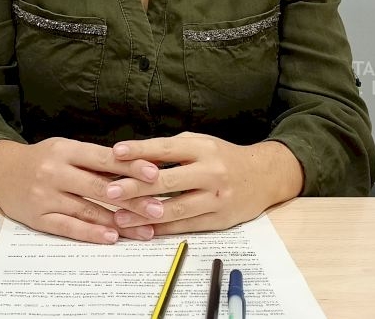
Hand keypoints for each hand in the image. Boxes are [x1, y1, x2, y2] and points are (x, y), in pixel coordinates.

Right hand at [0, 137, 161, 243]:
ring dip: (118, 221)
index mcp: (66, 149)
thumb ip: (95, 159)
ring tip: (144, 230)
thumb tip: (135, 167)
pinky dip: (90, 232)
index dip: (130, 166)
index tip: (155, 174)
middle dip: (132, 198)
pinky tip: (110, 237)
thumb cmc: (42, 159)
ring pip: (87, 209)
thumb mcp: (66, 149)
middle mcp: (55, 171)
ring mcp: (45, 195)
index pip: (104, 158)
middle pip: (99, 186)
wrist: (0, 171)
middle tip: (158, 209)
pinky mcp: (37, 217)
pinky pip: (68, 226)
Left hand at [102, 132, 304, 234]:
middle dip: (135, 187)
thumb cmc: (224, 157)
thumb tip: (135, 156)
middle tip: (110, 191)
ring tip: (119, 217)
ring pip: (174, 208)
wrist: (264, 176)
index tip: (116, 153)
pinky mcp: (219, 219)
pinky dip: (162, 228)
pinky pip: (185, 225)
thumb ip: (172, 150)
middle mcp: (210, 172)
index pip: (165, 149)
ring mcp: (215, 198)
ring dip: (143, 214)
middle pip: (167, 181)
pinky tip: (143, 229)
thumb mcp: (201, 144)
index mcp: (202, 148)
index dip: (140, 151)